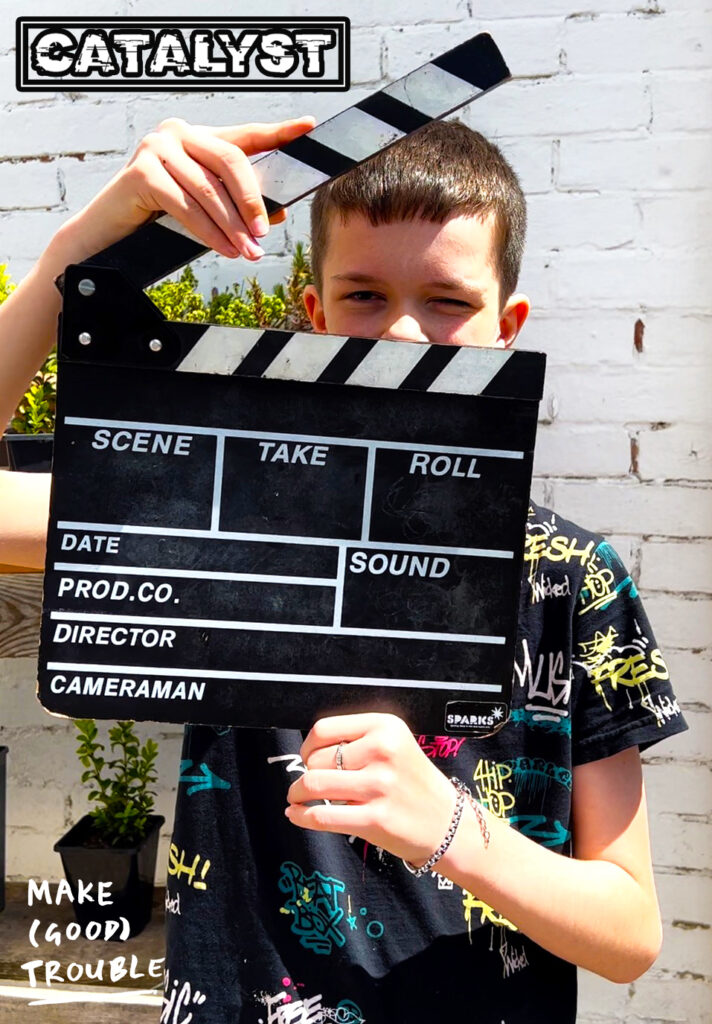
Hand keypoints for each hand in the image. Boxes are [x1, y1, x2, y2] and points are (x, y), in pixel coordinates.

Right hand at [60, 115, 315, 261]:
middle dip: (252, 201)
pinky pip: (186, 205)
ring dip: (232, 226)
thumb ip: (235, 204)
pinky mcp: (142, 171)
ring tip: (249, 252)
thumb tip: (278, 211)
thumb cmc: (158, 219)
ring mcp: (157, 147)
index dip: (277, 131)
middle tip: (265, 233)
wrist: (109, 233)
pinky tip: (224, 249)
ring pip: (209, 190)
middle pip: (230, 160)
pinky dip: (208, 232)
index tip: (308, 127)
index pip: (244, 134)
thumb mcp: (203, 208)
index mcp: (197, 136)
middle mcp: (177, 132)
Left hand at [286, 713, 457, 865]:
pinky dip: (300, 816)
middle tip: (312, 783)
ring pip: (313, 784)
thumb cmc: (412, 781)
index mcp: (385, 726)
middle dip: (306, 773)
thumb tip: (309, 750)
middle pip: (317, 759)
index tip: (307, 757)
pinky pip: (321, 815)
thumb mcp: (395, 744)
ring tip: (297, 798)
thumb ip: (357, 740)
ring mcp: (379, 786)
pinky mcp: (375, 819)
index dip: (308, 746)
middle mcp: (383, 751)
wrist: (446, 822)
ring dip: (297, 793)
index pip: (324, 729)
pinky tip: (295, 814)